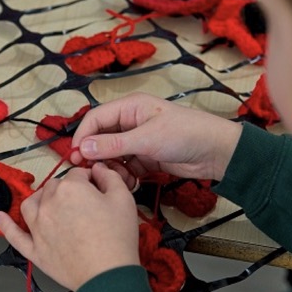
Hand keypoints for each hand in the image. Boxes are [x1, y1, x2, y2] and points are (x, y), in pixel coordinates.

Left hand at [0, 163, 139, 291]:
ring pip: (31, 204)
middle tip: (85, 204)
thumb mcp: (124, 199)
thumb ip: (110, 177)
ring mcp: (37, 227)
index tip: (99, 191)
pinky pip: (14, 235)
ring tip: (52, 205)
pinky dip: (5, 225)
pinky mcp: (34, 249)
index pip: (78, 174)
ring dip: (40, 200)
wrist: (107, 275)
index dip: (91, 181)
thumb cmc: (117, 237)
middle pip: (54, 187)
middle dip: (69, 190)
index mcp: (70, 188)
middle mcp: (48, 203)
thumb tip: (97, 169)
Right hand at [72, 93, 242, 186]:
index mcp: (130, 108)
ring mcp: (139, 141)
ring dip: (112, 169)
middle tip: (92, 172)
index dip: (82, 137)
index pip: (96, 119)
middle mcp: (131, 122)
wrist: (216, 152)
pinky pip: (127, 167)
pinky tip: (131, 183)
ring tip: (120, 179)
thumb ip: (114, 145)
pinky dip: (125, 176)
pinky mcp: (147, 158)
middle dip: (96, 156)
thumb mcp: (147, 139)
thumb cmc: (186, 134)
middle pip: (102, 138)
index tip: (74, 157)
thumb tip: (82, 148)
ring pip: (113, 156)